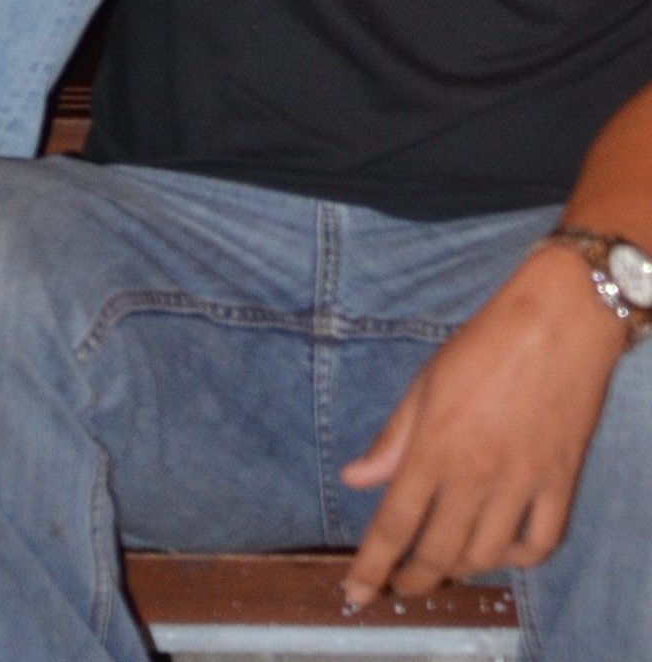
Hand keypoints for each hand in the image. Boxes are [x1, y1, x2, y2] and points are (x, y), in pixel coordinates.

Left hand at [341, 245, 624, 605]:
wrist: (556, 323)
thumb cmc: (483, 345)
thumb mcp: (426, 383)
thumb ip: (392, 438)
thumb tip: (356, 479)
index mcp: (435, 448)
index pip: (395, 523)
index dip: (372, 566)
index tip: (357, 594)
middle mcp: (476, 475)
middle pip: (439, 551)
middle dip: (414, 577)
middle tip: (399, 585)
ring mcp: (522, 484)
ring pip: (486, 556)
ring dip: (461, 568)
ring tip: (444, 564)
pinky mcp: (560, 484)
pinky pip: (540, 544)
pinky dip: (517, 558)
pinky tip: (501, 549)